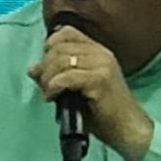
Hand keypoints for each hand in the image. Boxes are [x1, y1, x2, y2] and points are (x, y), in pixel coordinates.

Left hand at [29, 25, 153, 160]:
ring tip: (48, 93)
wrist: (127, 128)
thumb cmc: (104, 111)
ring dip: (47, 78)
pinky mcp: (100, 80)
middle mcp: (101, 53)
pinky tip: (52, 97)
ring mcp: (102, 65)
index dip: (50, 45)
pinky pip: (66, 77)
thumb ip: (59, 74)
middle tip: (44, 85)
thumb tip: (33, 69)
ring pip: (60, 60)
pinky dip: (53, 86)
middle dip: (44, 66)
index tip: (46, 66)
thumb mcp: (79, 87)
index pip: (67, 32)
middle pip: (59, 47)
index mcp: (99, 51)